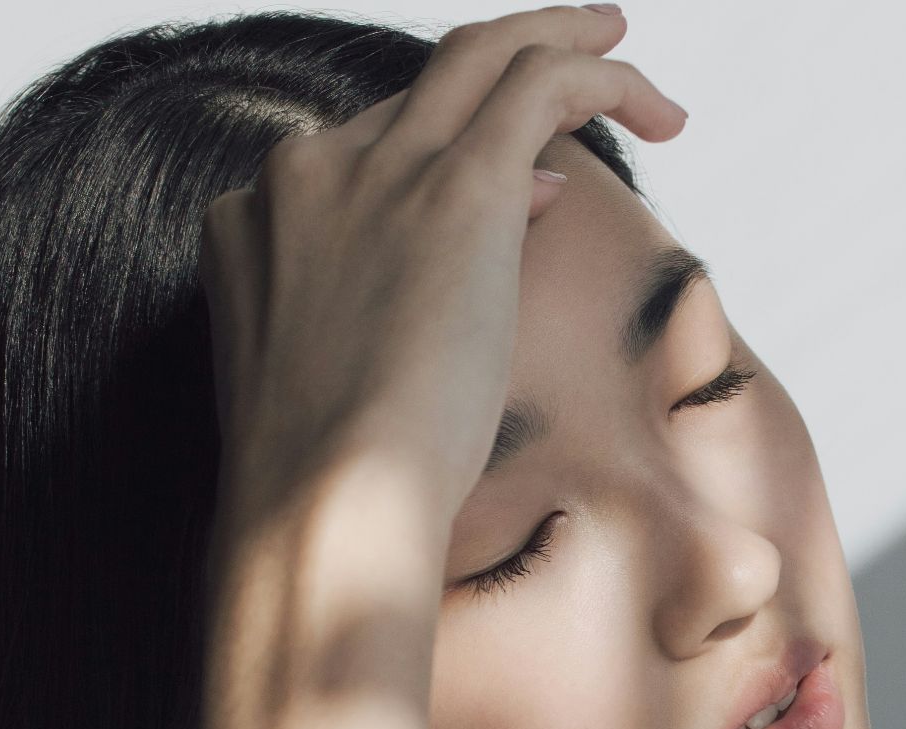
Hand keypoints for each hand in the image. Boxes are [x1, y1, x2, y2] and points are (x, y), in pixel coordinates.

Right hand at [197, 4, 686, 527]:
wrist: (321, 505)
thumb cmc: (331, 482)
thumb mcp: (338, 374)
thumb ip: (392, 289)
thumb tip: (521, 201)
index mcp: (254, 220)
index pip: (366, 150)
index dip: (447, 155)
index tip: (522, 191)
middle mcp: (305, 174)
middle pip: (421, 86)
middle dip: (505, 61)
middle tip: (581, 54)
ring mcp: (375, 171)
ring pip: (482, 54)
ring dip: (561, 42)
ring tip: (623, 50)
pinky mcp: (455, 187)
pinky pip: (539, 83)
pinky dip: (600, 74)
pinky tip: (651, 105)